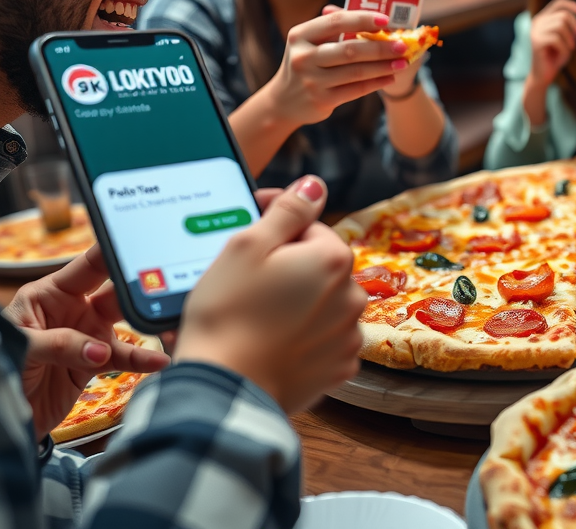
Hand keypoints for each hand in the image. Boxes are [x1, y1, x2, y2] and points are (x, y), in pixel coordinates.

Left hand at [3, 245, 169, 436]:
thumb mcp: (19, 348)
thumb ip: (60, 344)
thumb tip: (100, 350)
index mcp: (50, 292)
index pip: (89, 266)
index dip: (115, 252)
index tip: (143, 243)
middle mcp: (73, 309)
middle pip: (114, 291)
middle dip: (140, 286)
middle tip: (165, 282)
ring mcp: (86, 335)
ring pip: (124, 324)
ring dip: (146, 324)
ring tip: (170, 321)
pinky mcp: (94, 363)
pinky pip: (122, 357)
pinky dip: (141, 360)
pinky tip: (158, 361)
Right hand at [174, 175, 365, 413]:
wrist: (223, 390)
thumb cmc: (228, 313)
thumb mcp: (248, 246)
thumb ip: (288, 210)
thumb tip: (315, 186)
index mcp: (333, 258)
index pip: (309, 226)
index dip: (277, 227)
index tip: (249, 233)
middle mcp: (352, 294)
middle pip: (318, 264)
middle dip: (289, 266)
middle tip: (248, 281)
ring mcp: (348, 334)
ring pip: (323, 301)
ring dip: (299, 300)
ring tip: (259, 314)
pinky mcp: (339, 368)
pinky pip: (324, 339)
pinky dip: (305, 336)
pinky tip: (275, 340)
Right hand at [270, 8, 409, 128]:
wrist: (284, 100)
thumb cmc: (306, 63)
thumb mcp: (309, 42)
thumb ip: (334, 27)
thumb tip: (375, 17)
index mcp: (300, 35)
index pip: (336, 22)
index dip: (363, 19)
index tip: (386, 19)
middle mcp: (303, 57)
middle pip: (349, 49)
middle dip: (380, 47)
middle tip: (402, 45)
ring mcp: (311, 80)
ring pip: (356, 71)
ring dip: (383, 66)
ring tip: (402, 62)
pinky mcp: (321, 100)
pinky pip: (355, 90)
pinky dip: (376, 83)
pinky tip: (389, 77)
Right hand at [528, 0, 575, 88]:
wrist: (543, 75)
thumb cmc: (556, 55)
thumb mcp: (566, 38)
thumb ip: (572, 26)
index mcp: (544, 17)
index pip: (559, 2)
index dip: (574, 5)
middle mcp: (538, 21)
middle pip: (563, 15)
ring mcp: (535, 30)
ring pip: (561, 26)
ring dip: (570, 40)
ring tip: (569, 49)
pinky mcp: (536, 41)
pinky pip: (557, 39)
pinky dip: (564, 49)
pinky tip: (561, 56)